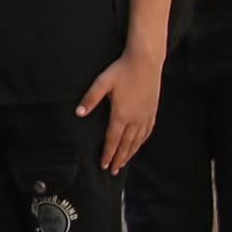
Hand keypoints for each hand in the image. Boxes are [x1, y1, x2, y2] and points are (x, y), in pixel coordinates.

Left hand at [75, 41, 164, 172]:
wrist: (146, 60)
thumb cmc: (122, 70)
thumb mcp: (102, 82)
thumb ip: (90, 99)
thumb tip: (78, 113)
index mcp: (121, 114)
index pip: (112, 140)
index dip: (108, 154)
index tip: (104, 165)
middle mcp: (135, 119)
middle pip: (126, 145)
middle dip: (119, 159)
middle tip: (113, 171)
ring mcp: (145, 115)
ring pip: (137, 141)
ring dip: (130, 154)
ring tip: (124, 163)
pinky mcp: (152, 111)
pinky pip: (147, 131)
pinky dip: (141, 142)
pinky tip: (138, 145)